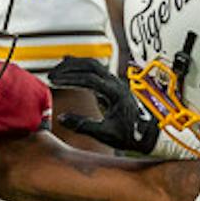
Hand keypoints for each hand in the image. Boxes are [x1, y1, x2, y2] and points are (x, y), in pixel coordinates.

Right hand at [46, 59, 160, 154]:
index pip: (89, 79)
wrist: (147, 135)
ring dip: (74, 65)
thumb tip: (61, 118)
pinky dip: (81, 67)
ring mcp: (115, 83)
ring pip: (94, 65)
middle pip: (91, 65)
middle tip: (52, 73)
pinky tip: (69, 68)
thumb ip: (82, 125)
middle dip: (70, 67)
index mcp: (115, 93)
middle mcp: (116, 84)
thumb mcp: (104, 134)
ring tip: (56, 70)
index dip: (70, 79)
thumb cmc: (130, 135)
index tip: (54, 81)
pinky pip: (95, 70)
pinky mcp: (111, 86)